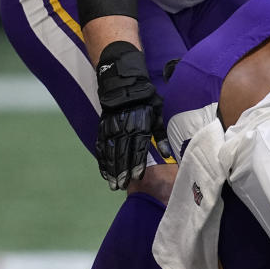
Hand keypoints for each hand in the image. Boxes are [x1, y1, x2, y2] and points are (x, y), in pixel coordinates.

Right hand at [94, 41, 171, 189]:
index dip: (137, 163)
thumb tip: (167, 154)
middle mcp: (123, 129)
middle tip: (123, 185)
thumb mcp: (159, 114)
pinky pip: (101, 147)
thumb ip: (162, 135)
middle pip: (122, 153)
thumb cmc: (146, 100)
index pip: (137, 148)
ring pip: (110, 152)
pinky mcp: (103, 128)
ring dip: (112, 169)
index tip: (137, 177)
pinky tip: (105, 173)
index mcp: (139, 126)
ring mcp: (111, 129)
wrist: (123, 83)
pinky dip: (103, 161)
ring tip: (114, 184)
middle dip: (123, 171)